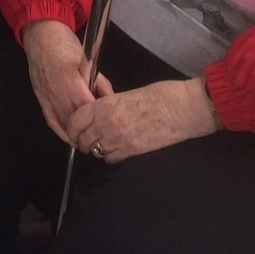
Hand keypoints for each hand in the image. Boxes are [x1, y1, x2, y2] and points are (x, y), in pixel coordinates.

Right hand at [22, 20, 110, 143]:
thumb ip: (100, 82)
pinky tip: (71, 139)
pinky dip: (61, 132)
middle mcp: (57, 91)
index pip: (87, 107)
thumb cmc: (66, 45)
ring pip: (64, 123)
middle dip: (89, 131)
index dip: (98, 119)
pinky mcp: (41, 99)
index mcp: (71, 79)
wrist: (41, 37)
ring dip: (77, 135)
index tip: (109, 126)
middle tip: (103, 140)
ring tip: (91, 144)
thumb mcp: (88, 61)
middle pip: (76, 119)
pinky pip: (51, 121)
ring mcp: (47, 97)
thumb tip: (113, 100)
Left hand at [67, 78, 216, 163]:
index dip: (72, 126)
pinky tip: (116, 150)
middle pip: (83, 138)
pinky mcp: (132, 151)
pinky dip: (110, 156)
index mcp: (105, 105)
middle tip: (86, 139)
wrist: (182, 108)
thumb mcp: (127, 94)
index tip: (74, 129)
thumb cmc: (159, 95)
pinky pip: (111, 159)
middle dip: (82, 140)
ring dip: (95, 148)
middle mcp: (107, 123)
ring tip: (100, 145)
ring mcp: (119, 139)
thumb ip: (109, 105)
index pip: (76, 120)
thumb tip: (100, 112)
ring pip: (95, 151)